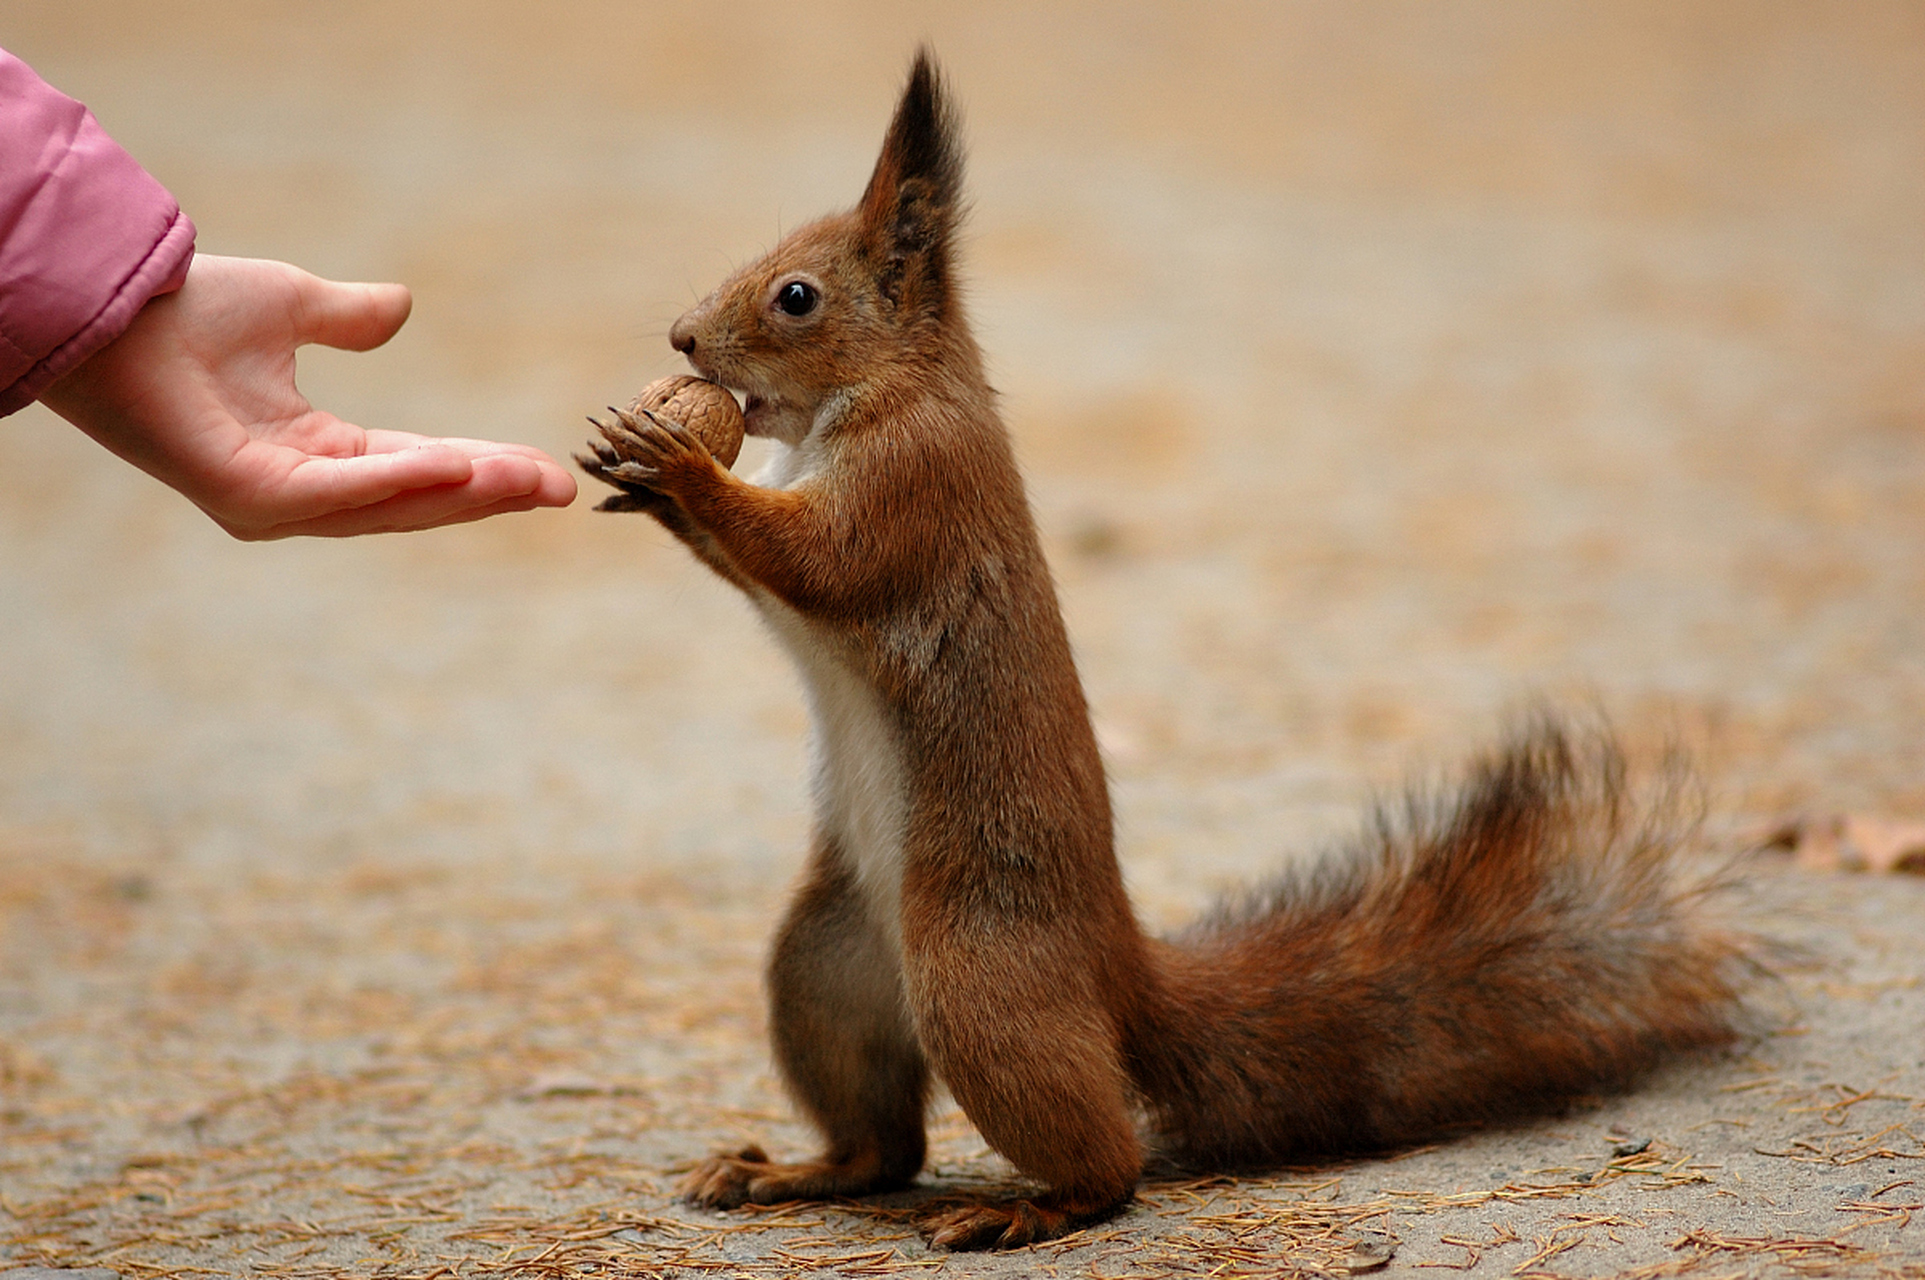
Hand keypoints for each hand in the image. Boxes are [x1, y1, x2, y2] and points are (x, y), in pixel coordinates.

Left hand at [40, 254, 575, 538]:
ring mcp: (276, 502)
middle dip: (493, 493)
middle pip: (418, 498)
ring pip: (390, 504)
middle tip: (561, 489)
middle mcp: (301, 490)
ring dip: (464, 493)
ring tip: (528, 480)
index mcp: (316, 453)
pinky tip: (456, 466)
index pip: (419, 466)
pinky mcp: (251, 496)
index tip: (549, 470)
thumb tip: (401, 307)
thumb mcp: (293, 304)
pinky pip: (341, 493)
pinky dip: (401, 481)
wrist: (113, 299)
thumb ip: (347, 318)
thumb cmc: (183, 308)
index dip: (486, 468)